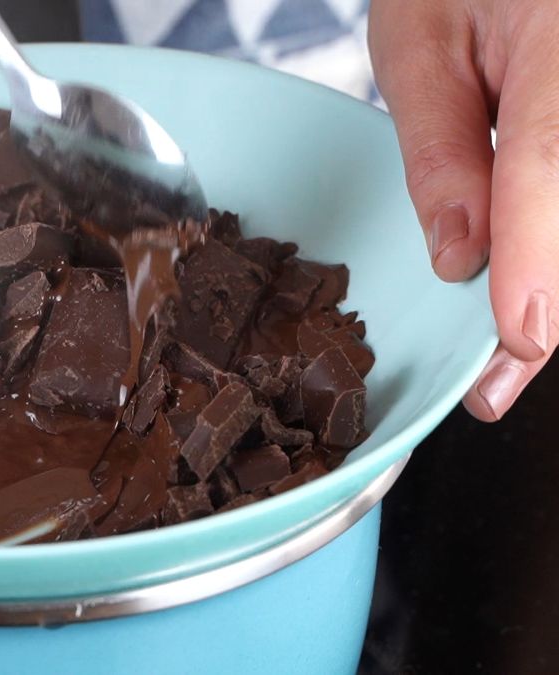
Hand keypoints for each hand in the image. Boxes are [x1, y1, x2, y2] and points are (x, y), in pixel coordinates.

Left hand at [370, 0, 557, 420]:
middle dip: (552, 299)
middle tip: (499, 380)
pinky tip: (527, 294)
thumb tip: (462, 259)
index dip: (537, 258)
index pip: (547, 158)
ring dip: (557, 285)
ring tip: (511, 354)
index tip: (520, 338)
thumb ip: (439, 151)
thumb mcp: (415, 45)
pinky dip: (551, 251)